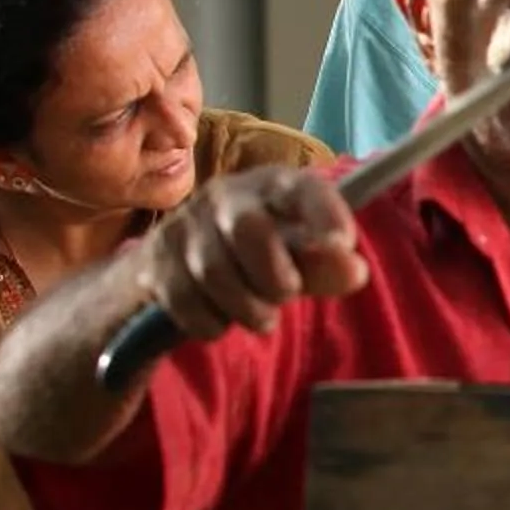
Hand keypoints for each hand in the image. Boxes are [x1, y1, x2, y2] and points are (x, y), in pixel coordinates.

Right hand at [138, 167, 367, 341]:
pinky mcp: (155, 257)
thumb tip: (353, 271)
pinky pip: (182, 298)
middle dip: (273, 276)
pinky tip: (222, 319)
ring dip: (245, 307)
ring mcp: (185, 223)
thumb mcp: (302, 260)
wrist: (187, 263)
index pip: (304, 190)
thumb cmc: (265, 256)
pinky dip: (209, 321)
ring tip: (261, 317)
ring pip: (212, 271)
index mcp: (276, 187)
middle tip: (287, 295)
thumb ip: (329, 267)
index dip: (325, 213)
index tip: (343, 243)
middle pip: (248, 229)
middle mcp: (227, 195)